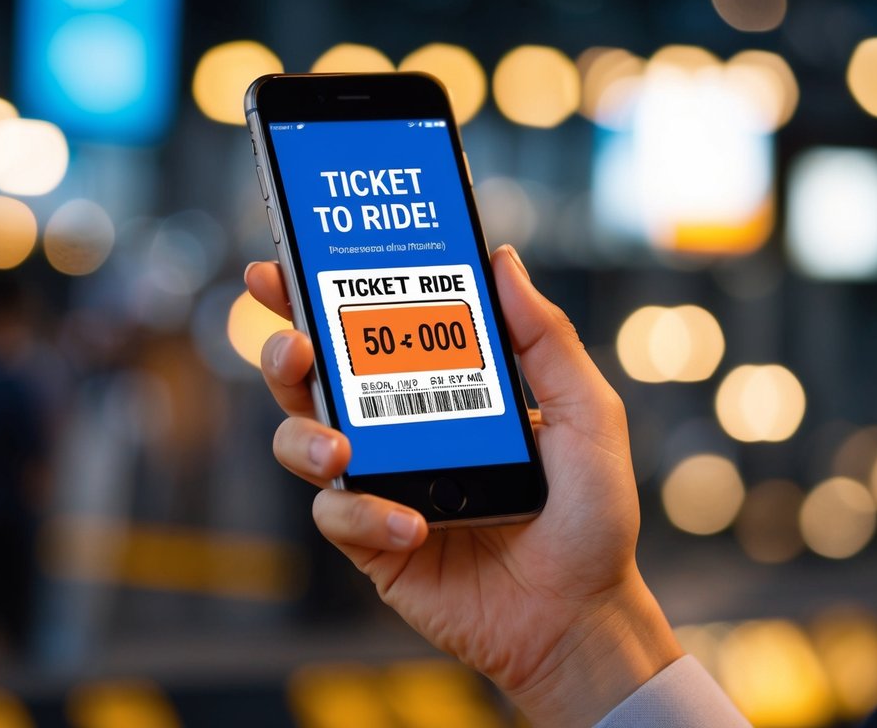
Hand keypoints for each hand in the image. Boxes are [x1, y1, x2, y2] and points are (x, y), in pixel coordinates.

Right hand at [246, 246, 681, 726]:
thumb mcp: (585, 413)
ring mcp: (382, 485)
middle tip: (296, 346)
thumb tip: (502, 261)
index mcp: (442, 388)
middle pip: (316, 378)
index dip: (320, 295)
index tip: (288, 263)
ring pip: (302, 443)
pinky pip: (337, 518)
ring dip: (305, 437)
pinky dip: (365, 516)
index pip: (372, 330)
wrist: (581, 615)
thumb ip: (545, 338)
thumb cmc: (589, 515)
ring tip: (340, 452)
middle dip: (287, 352)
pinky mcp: (372, 543)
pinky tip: (413, 526)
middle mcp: (400, 431)